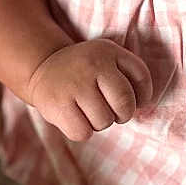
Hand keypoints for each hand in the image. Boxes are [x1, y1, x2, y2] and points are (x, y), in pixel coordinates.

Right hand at [24, 39, 154, 142]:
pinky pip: (83, 133)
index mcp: (109, 52)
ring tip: (88, 111)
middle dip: (122, 115)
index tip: (133, 101)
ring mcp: (73, 84)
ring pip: (104, 121)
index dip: (142, 97)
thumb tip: (143, 108)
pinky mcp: (57, 104)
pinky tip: (75, 117)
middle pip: (124, 104)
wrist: (42, 66)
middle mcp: (92, 64)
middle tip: (112, 112)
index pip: (141, 78)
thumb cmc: (85, 71)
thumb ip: (130, 76)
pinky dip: (82, 131)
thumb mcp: (108, 60)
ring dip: (99, 123)